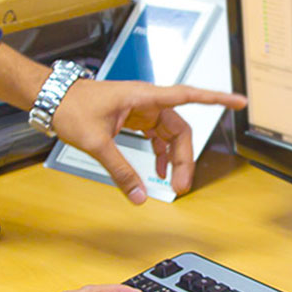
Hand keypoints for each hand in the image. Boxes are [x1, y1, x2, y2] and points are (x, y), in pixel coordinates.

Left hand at [50, 78, 247, 203]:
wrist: (51, 98)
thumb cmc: (71, 107)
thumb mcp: (96, 142)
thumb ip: (120, 171)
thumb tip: (138, 195)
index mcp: (144, 97)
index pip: (189, 96)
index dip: (217, 99)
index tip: (240, 101)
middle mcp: (148, 101)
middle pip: (181, 130)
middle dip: (185, 159)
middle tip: (182, 186)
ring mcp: (142, 109)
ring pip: (170, 136)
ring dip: (173, 160)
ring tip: (172, 184)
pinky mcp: (134, 117)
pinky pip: (156, 137)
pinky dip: (160, 154)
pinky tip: (158, 171)